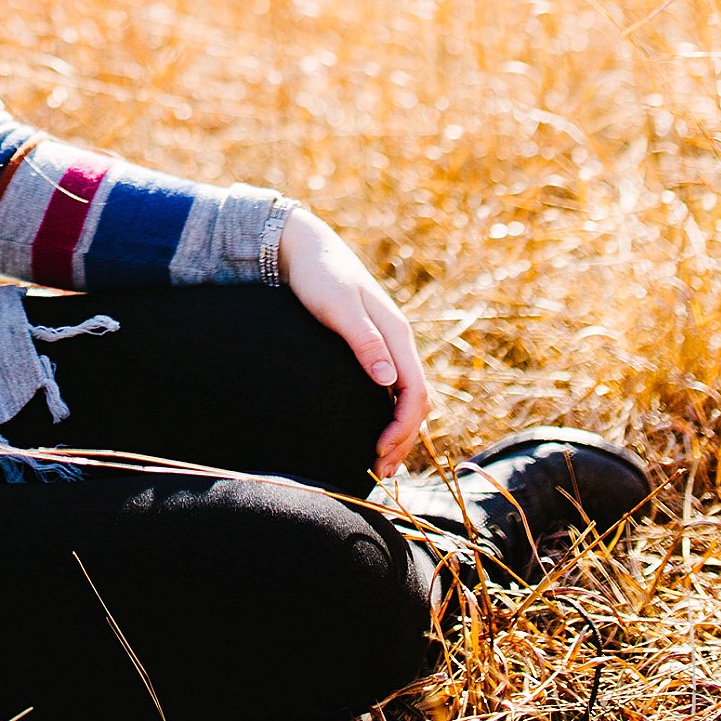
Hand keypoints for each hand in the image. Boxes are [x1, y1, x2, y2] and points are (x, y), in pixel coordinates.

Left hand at [280, 207, 427, 472]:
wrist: (305, 248)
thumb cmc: (318, 275)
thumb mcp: (338, 306)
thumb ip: (364, 340)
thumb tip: (389, 381)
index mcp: (397, 334)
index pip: (416, 392)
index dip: (403, 427)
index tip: (379, 450)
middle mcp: (397, 342)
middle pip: (415, 401)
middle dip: (403, 438)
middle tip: (381, 472)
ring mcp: (386, 345)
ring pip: (405, 397)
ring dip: (397, 430)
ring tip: (379, 462)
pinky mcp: (370, 347)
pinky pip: (389, 388)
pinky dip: (386, 414)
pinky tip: (370, 429)